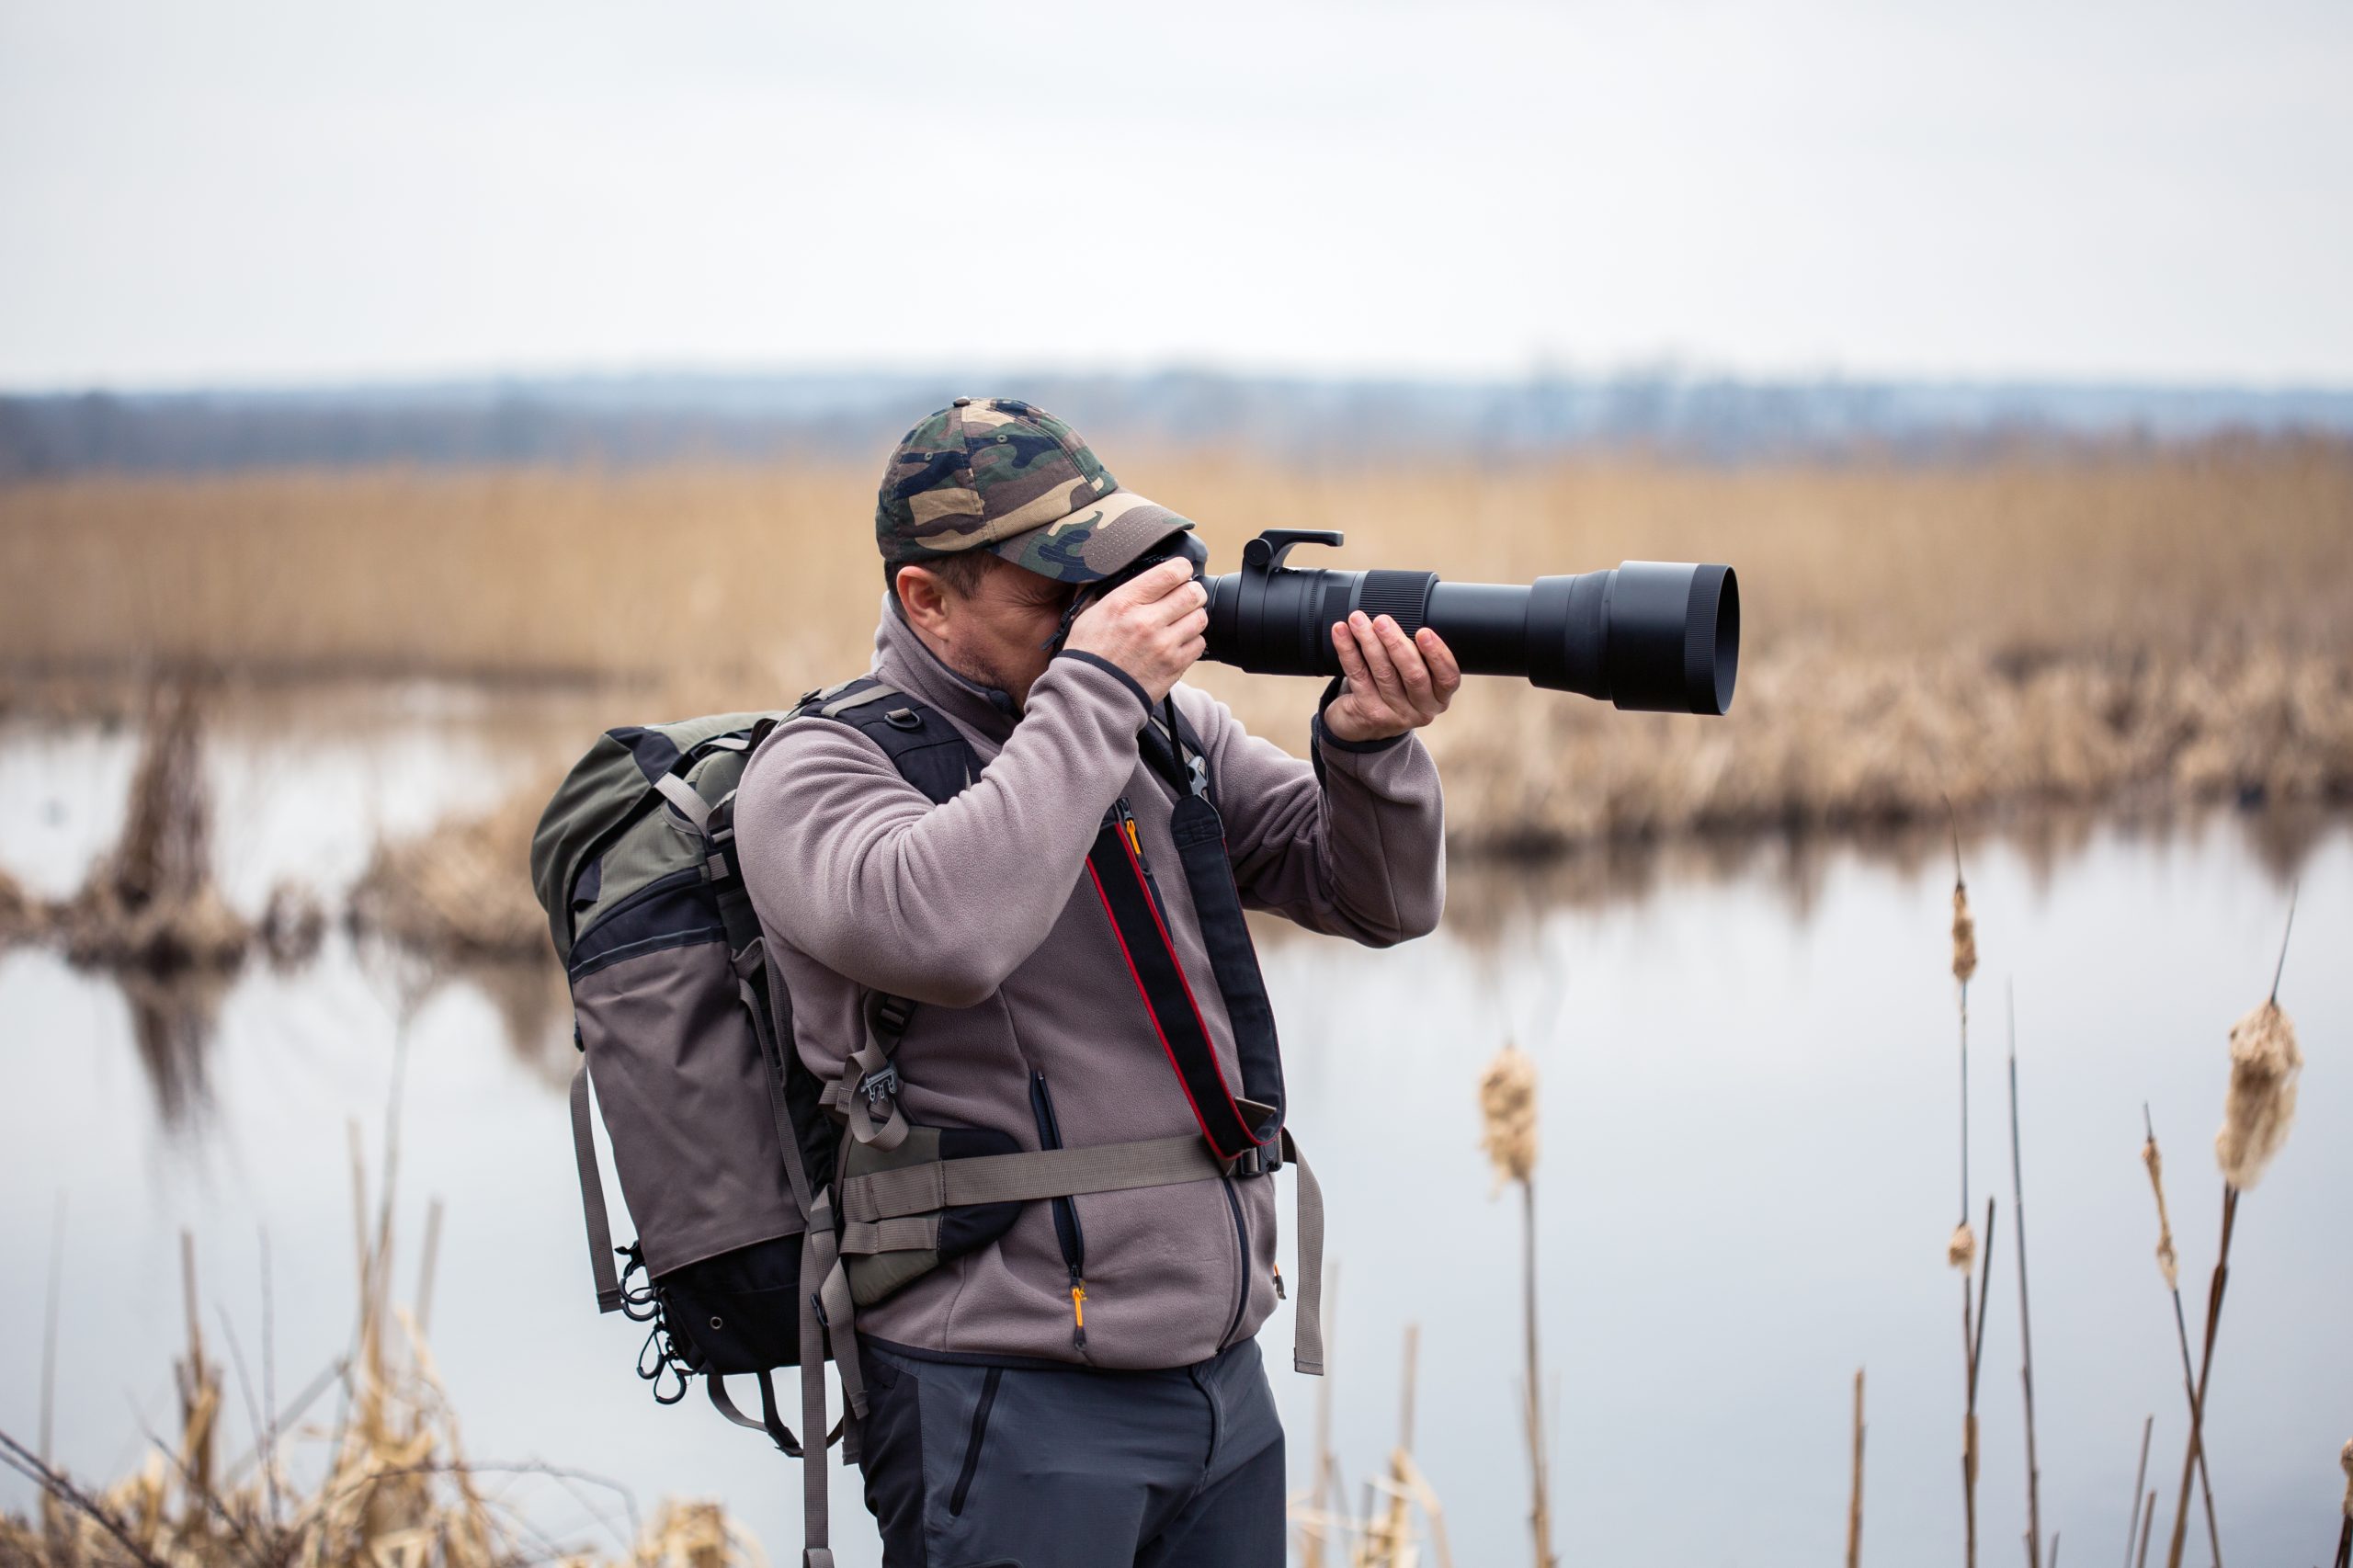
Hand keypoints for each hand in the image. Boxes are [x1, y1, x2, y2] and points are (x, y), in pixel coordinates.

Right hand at [1064, 558, 1207, 703]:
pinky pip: (1199, 644)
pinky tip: (1178, 642)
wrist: (1089, 695)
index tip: (1182, 571)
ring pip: (1200, 618)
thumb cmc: (1087, 654)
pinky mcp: (1174, 666)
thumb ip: (1114, 592)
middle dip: (1193, 591)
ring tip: (1181, 621)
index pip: (1171, 573)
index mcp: (1125, 602)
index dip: (1182, 568)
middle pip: (1193, 593)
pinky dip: (1193, 641)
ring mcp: (1163, 645)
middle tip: (1186, 596)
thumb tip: (1126, 573)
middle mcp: (1147, 621)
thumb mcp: (1090, 613)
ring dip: (1193, 616)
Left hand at [1322, 613, 1460, 742]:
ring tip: (1358, 620)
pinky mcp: (1370, 714)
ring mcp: (1396, 715)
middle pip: (1414, 675)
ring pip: (1384, 674)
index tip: (1424, 631)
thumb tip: (1405, 613)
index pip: (1448, 676)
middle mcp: (1422, 709)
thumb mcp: (1413, 678)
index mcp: (1440, 696)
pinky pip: (1358, 677)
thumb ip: (1417, 655)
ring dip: (1369, 642)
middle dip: (1396, 643)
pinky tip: (1341, 633)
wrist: (1362, 724)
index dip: (1437, 654)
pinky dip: (1348, 651)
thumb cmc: (1393, 689)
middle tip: (1382, 621)